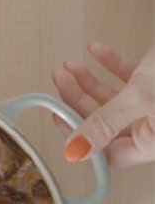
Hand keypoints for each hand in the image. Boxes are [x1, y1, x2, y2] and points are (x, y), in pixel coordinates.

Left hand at [52, 42, 154, 167]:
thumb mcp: (142, 98)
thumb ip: (107, 122)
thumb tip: (76, 151)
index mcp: (154, 143)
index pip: (108, 152)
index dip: (80, 136)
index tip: (57, 115)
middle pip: (107, 122)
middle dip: (79, 100)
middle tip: (59, 79)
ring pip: (116, 99)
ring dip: (90, 80)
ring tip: (69, 65)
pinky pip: (132, 77)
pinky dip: (112, 63)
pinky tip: (96, 50)